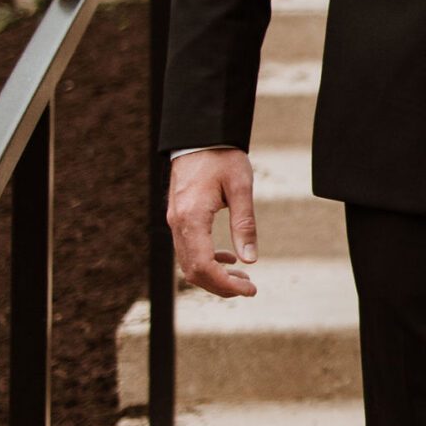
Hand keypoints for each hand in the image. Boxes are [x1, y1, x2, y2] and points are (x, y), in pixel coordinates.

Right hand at [167, 147, 258, 298]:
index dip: (225, 284)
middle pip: (193, 270)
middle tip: (248, 288)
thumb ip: (244, 224)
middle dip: (220, 286)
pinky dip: (206, 260)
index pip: (204, 265)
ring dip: (213, 275)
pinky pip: (187, 249)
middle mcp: (177, 223)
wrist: (199, 136)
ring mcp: (174, 221)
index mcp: (191, 217)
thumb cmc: (222, 157)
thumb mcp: (240, 188)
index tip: (249, 290)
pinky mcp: (178, 217)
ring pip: (188, 263)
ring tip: (242, 277)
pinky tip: (228, 258)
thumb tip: (250, 260)